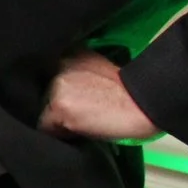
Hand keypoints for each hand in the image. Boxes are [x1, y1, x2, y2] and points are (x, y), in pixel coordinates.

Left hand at [39, 50, 160, 141]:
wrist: (145, 103)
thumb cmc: (129, 94)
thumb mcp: (99, 71)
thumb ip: (77, 74)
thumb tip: (63, 91)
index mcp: (73, 55)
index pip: (46, 75)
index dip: (54, 91)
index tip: (67, 100)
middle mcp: (60, 65)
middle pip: (42, 94)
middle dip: (56, 105)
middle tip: (80, 113)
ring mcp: (57, 86)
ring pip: (42, 110)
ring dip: (57, 119)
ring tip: (82, 121)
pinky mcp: (59, 106)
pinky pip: (45, 127)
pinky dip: (59, 133)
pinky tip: (79, 130)